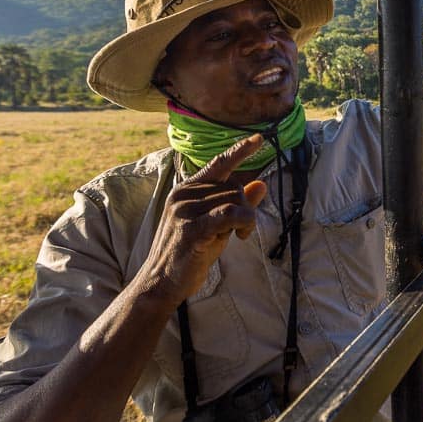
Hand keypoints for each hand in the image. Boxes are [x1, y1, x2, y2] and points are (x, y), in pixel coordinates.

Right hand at [139, 134, 268, 303]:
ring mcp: (185, 210)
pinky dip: (244, 223)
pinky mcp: (191, 228)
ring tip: (239, 235)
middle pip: (234, 186)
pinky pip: (230, 214)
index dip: (240, 150)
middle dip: (245, 206)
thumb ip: (236, 204)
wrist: (160, 282)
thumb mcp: (216, 225)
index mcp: (186, 190)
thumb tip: (261, 184)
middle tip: (241, 229)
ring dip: (247, 218)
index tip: (259, 138)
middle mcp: (183, 194)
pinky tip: (240, 237)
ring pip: (235, 199)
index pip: (218, 164)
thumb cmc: (189, 254)